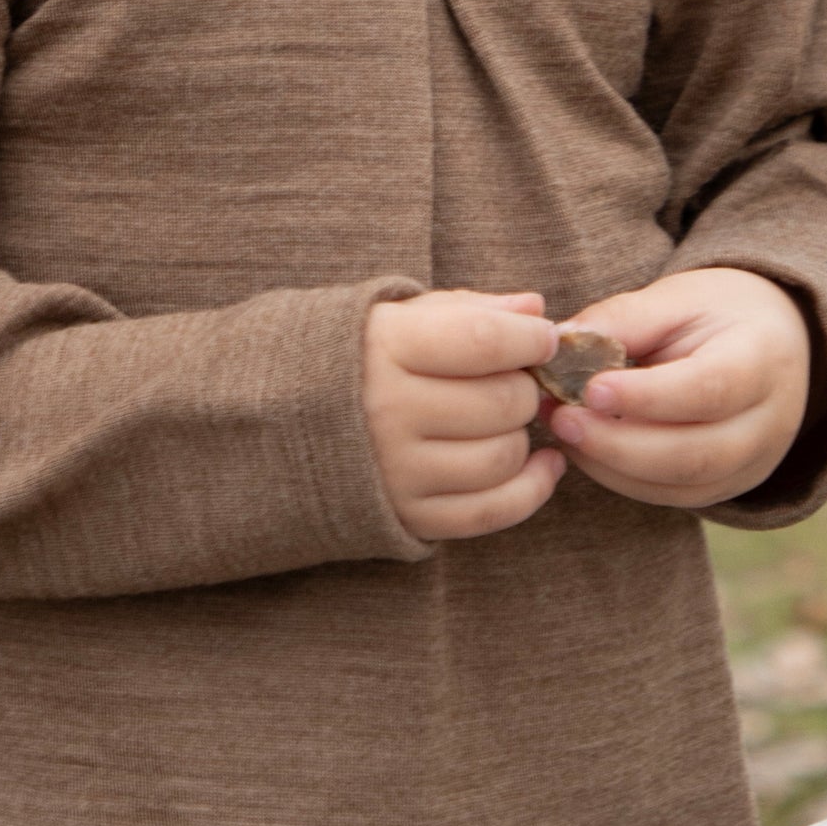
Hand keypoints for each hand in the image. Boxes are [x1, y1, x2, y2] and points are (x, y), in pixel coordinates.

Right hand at [364, 291, 564, 542]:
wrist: (283, 423)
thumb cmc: (360, 359)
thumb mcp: (403, 317)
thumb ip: (471, 310)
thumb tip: (536, 310)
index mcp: (383, 347)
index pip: (483, 341)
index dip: (530, 338)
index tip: (542, 338)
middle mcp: (385, 411)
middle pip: (503, 401)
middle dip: (525, 386)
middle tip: (512, 379)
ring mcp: (395, 470)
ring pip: (503, 456)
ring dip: (522, 435)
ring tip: (506, 419)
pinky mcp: (406, 515)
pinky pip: (491, 511)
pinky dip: (531, 488)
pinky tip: (543, 463)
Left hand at [542, 268, 811, 508]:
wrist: (771, 343)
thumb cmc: (718, 314)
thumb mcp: (678, 297)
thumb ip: (626, 318)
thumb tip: (563, 341)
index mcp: (763, 360)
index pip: (708, 390)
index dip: (647, 397)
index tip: (591, 389)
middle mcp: (769, 422)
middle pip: (695, 454)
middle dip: (618, 443)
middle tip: (561, 418)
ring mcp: (752, 464)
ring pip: (679, 485)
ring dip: (611, 464)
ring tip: (564, 429)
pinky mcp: (727, 486)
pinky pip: (670, 496)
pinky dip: (621, 478)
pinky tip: (586, 448)